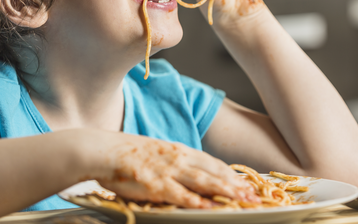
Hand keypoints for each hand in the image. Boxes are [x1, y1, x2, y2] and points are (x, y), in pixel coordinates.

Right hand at [91, 132, 258, 207]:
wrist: (103, 151)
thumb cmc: (126, 154)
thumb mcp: (156, 152)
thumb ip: (174, 162)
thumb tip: (188, 173)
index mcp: (179, 150)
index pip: (212, 162)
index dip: (231, 173)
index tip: (246, 182)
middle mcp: (179, 158)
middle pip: (214, 172)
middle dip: (236, 184)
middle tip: (254, 195)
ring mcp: (169, 171)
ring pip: (205, 182)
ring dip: (227, 192)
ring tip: (243, 200)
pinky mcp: (157, 185)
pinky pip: (183, 196)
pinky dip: (200, 202)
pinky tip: (212, 207)